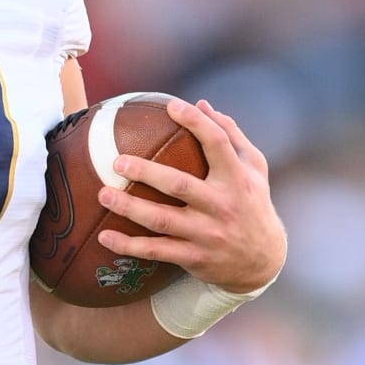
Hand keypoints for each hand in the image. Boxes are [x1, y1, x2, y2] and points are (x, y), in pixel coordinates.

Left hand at [95, 97, 285, 293]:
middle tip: (117, 162)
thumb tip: (202, 104)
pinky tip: (104, 236)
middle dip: (146, 173)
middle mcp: (221, 206)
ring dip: (129, 208)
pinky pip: (156, 251)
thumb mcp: (254, 168)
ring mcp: (207, 234)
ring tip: (102, 195)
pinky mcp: (194, 257)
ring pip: (162, 220)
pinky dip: (129, 245)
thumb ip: (231, 136)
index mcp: (236, 179)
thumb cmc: (253, 203)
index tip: (172, 106)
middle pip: (179, 185)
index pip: (217, 144)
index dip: (196, 122)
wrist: (263, 261)